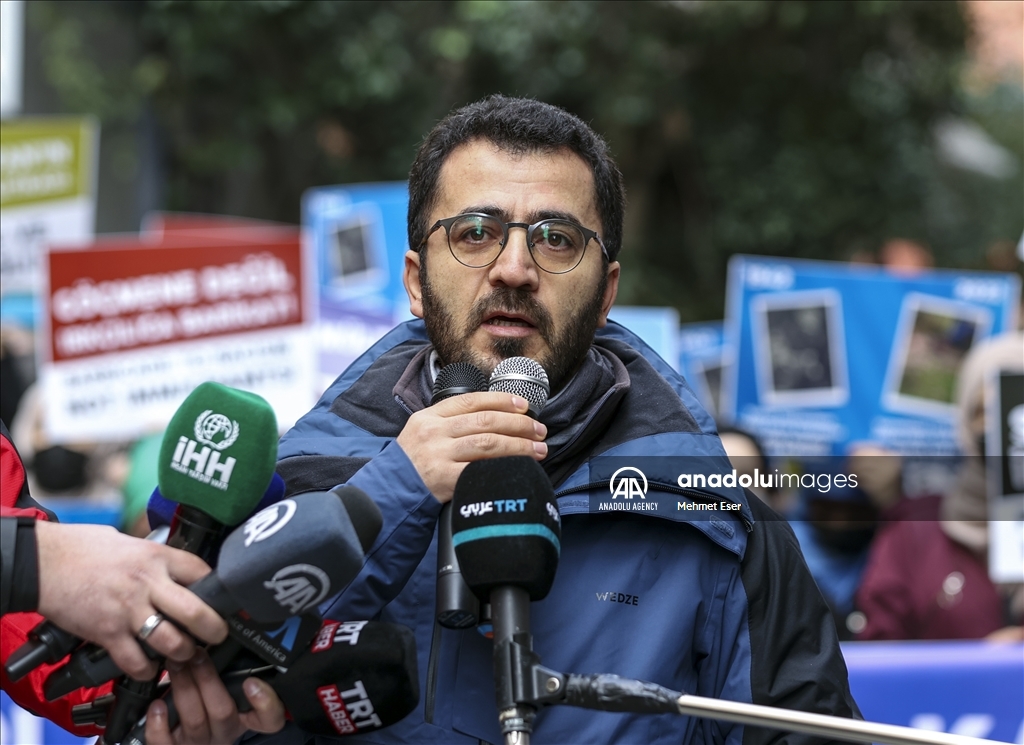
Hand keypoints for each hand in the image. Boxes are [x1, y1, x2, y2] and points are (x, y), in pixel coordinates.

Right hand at [34, 521, 228, 679]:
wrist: (43, 562)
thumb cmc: (83, 548)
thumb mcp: (130, 542)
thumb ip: (154, 558)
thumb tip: (173, 568)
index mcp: (156, 557)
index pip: (202, 572)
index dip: (218, 589)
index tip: (225, 600)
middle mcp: (148, 583)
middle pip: (197, 612)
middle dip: (215, 629)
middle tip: (219, 635)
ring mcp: (128, 609)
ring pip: (172, 641)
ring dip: (184, 653)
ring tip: (186, 653)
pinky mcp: (107, 632)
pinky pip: (136, 660)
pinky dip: (147, 669)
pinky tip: (150, 667)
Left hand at [144, 650, 285, 744]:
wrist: (180, 733)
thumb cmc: (204, 697)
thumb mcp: (224, 682)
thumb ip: (229, 665)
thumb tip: (221, 626)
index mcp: (245, 716)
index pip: (270, 718)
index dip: (266, 703)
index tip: (252, 682)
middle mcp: (226, 731)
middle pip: (223, 711)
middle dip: (207, 679)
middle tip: (195, 653)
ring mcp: (201, 742)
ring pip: (195, 720)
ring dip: (184, 688)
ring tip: (174, 664)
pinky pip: (166, 743)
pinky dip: (159, 724)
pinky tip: (156, 705)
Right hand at [396, 392, 547, 502]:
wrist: (389, 492)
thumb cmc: (412, 462)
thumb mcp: (422, 431)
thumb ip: (450, 421)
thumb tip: (495, 415)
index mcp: (430, 416)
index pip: (471, 401)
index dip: (501, 400)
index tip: (523, 405)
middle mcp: (434, 432)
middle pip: (485, 421)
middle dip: (518, 424)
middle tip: (539, 430)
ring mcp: (439, 455)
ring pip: (488, 443)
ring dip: (519, 445)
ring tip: (538, 448)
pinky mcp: (445, 479)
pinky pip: (482, 469)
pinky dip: (504, 466)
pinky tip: (519, 467)